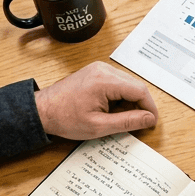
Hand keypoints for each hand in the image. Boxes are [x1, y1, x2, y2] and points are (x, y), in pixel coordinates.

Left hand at [34, 62, 158, 139]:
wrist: (43, 110)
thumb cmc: (65, 118)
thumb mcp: (99, 126)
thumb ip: (127, 121)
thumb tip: (148, 119)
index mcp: (105, 80)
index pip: (139, 90)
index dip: (149, 107)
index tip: (151, 122)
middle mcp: (104, 70)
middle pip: (135, 86)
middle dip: (140, 105)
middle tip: (139, 123)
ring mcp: (100, 69)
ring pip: (128, 84)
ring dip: (130, 101)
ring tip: (121, 118)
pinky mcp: (97, 72)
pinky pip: (118, 83)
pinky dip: (121, 97)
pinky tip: (113, 110)